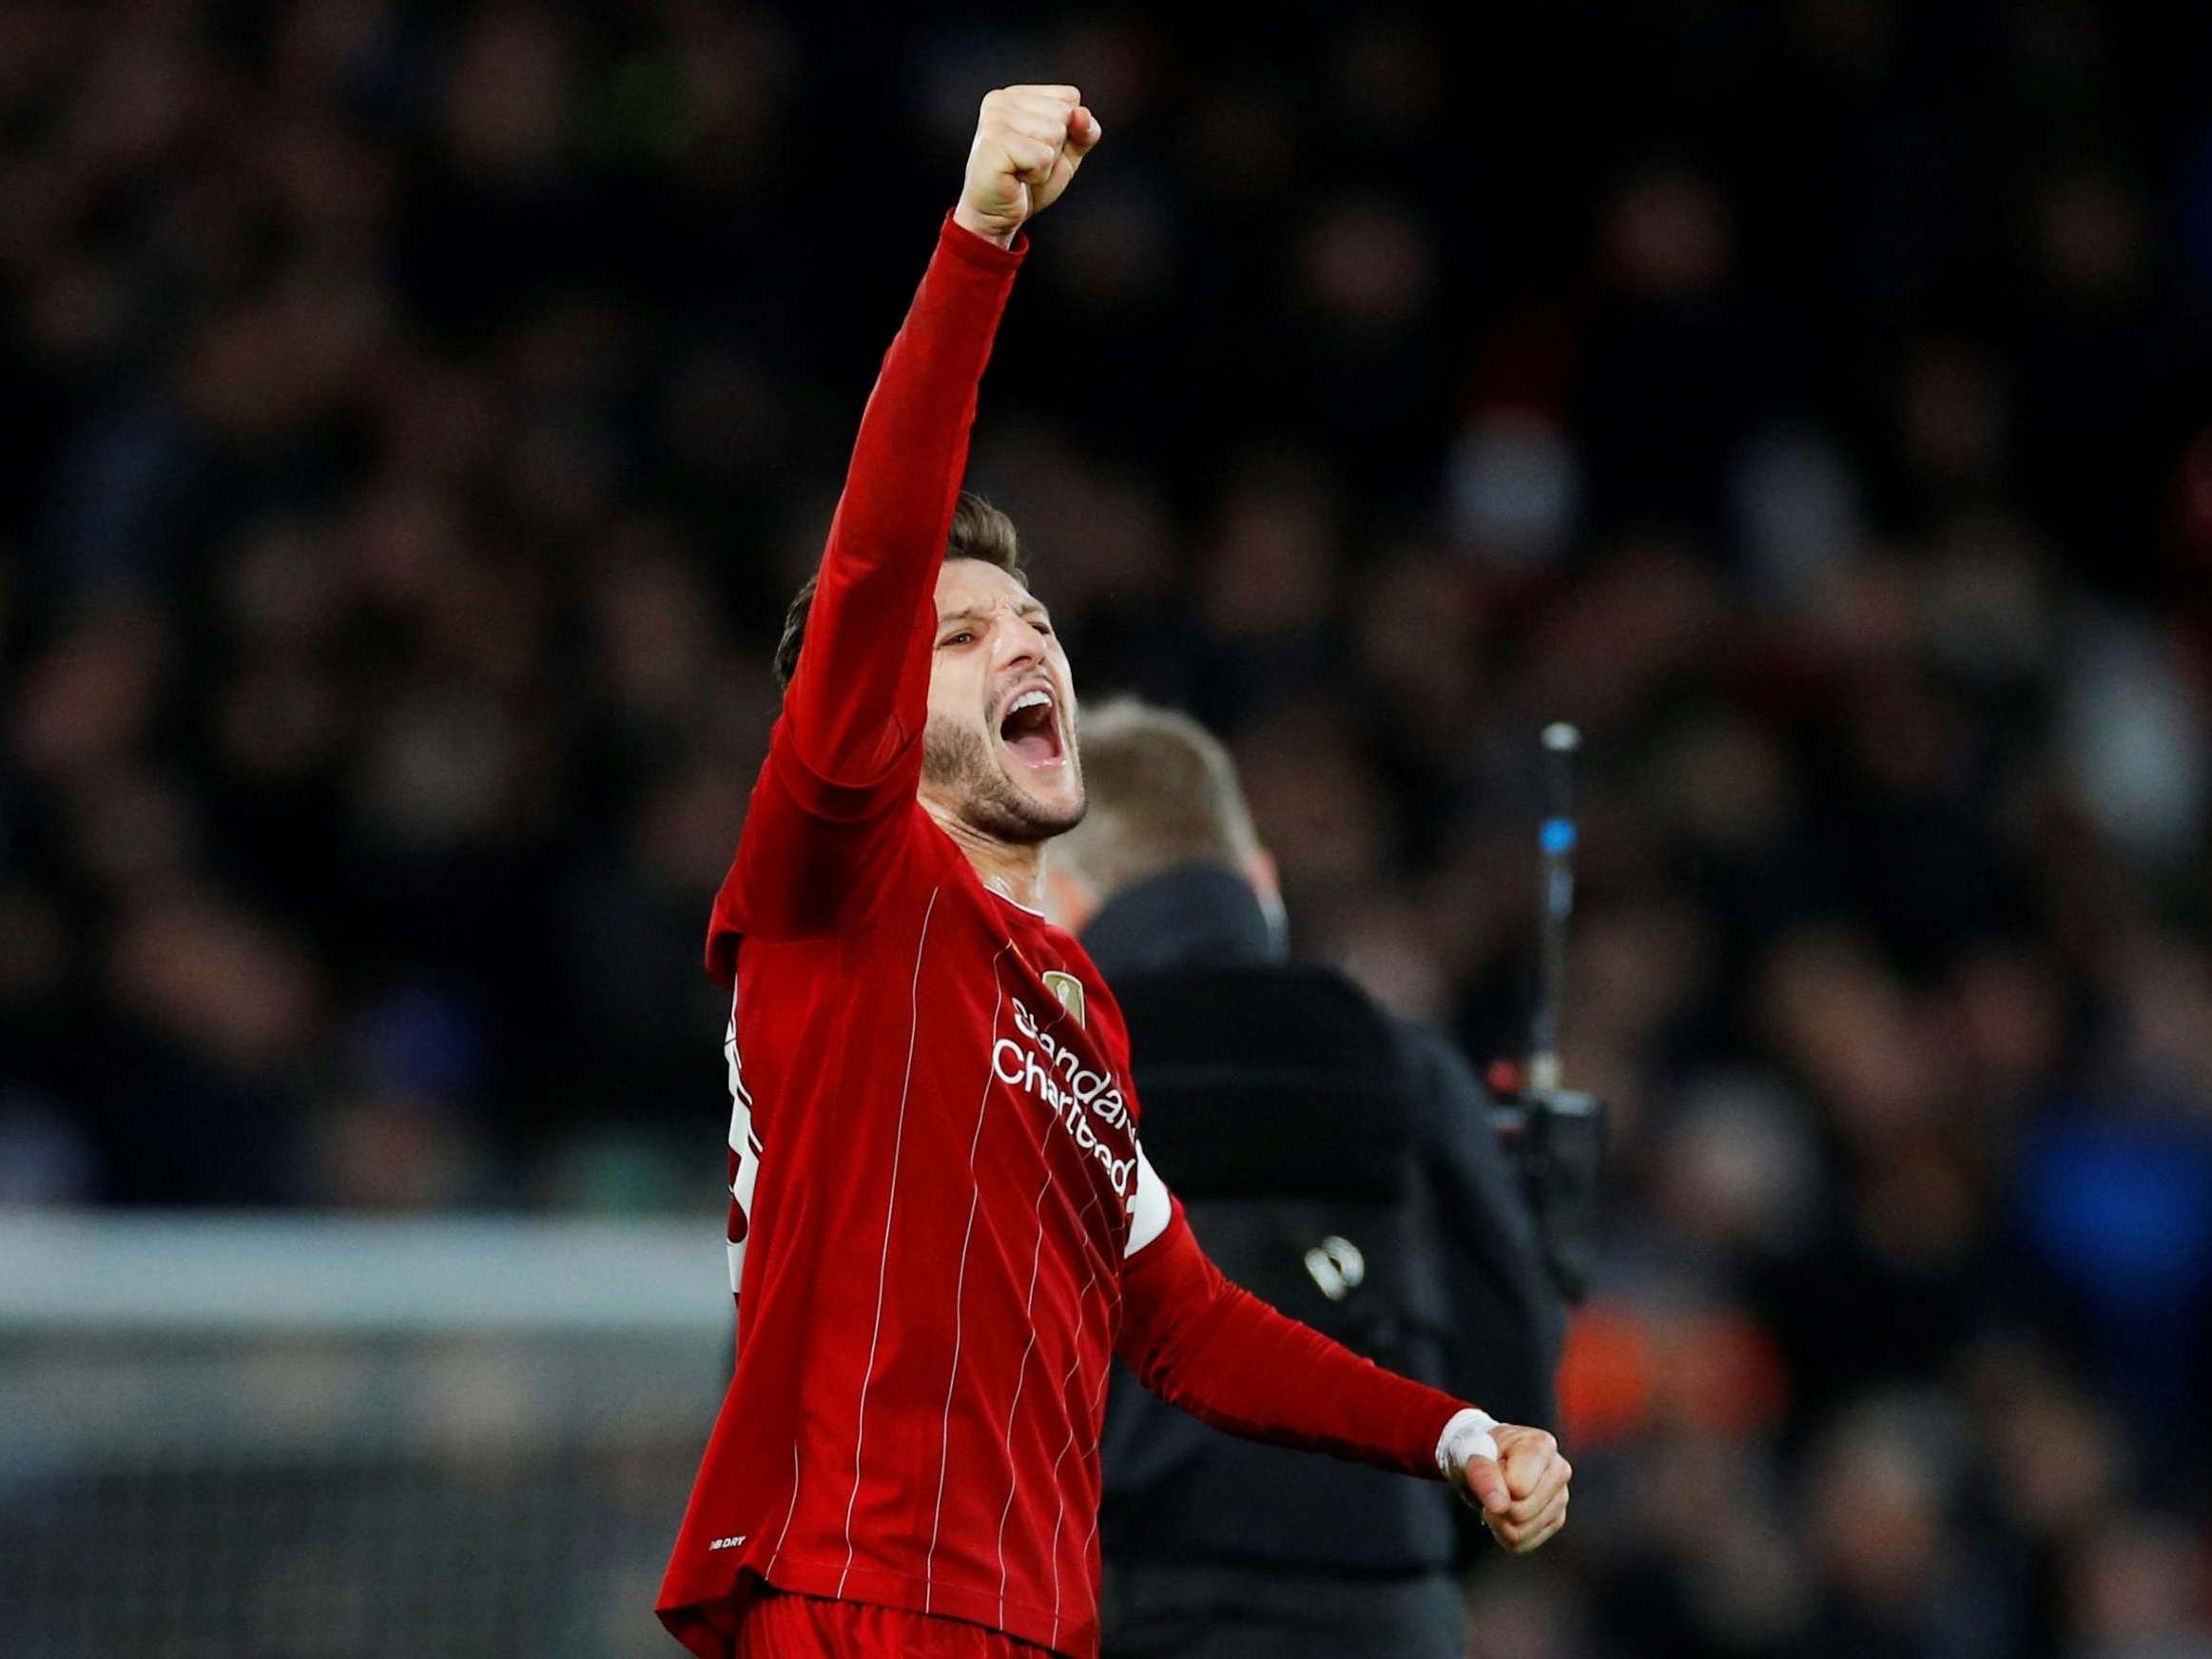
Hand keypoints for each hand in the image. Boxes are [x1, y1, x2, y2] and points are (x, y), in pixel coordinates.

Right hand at [953, 85, 1101, 247]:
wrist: (996, 217)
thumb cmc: (1026, 183)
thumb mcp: (1066, 154)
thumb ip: (1084, 131)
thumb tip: (1081, 113)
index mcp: (1017, 95)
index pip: (1069, 97)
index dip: (1067, 131)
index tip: (1038, 148)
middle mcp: (1002, 100)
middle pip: (1064, 114)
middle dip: (1056, 148)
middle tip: (1027, 163)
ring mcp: (995, 119)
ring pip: (1055, 134)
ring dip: (1046, 164)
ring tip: (1021, 170)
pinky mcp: (995, 143)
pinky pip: (1042, 157)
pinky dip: (1037, 175)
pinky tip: (1016, 178)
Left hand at [1446, 1420, 1571, 1553]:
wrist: (1489, 1456)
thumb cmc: (1482, 1450)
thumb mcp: (1474, 1453)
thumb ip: (1484, 1475)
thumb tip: (1499, 1506)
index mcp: (1543, 1445)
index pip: (1518, 1488)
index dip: (1494, 1483)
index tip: (1489, 1467)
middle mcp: (1560, 1470)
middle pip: (1520, 1512)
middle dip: (1496, 1506)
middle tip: (1490, 1487)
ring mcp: (1561, 1497)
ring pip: (1521, 1532)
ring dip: (1497, 1521)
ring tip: (1497, 1497)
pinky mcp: (1556, 1520)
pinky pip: (1522, 1544)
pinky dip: (1503, 1533)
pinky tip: (1504, 1512)